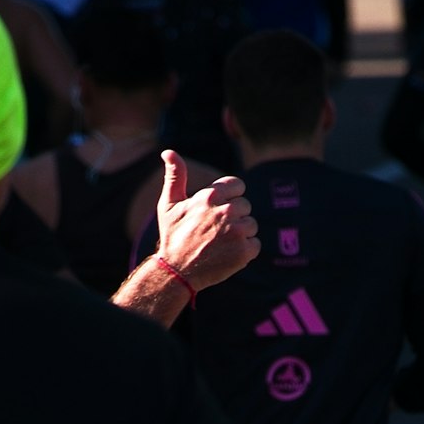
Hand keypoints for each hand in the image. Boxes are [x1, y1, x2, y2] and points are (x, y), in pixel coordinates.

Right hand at [155, 150, 258, 293]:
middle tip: (215, 231)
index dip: (230, 197)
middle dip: (234, 217)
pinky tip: (228, 254)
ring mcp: (236, 232)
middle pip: (245, 206)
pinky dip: (245, 251)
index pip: (238, 186)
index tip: (219, 210)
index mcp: (210, 196)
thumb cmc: (173, 236)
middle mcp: (225, 211)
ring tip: (221, 244)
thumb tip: (168, 151)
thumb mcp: (169, 204)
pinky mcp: (244, 251)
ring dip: (240, 234)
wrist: (176, 272)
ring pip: (251, 225)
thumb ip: (175, 176)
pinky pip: (255, 244)